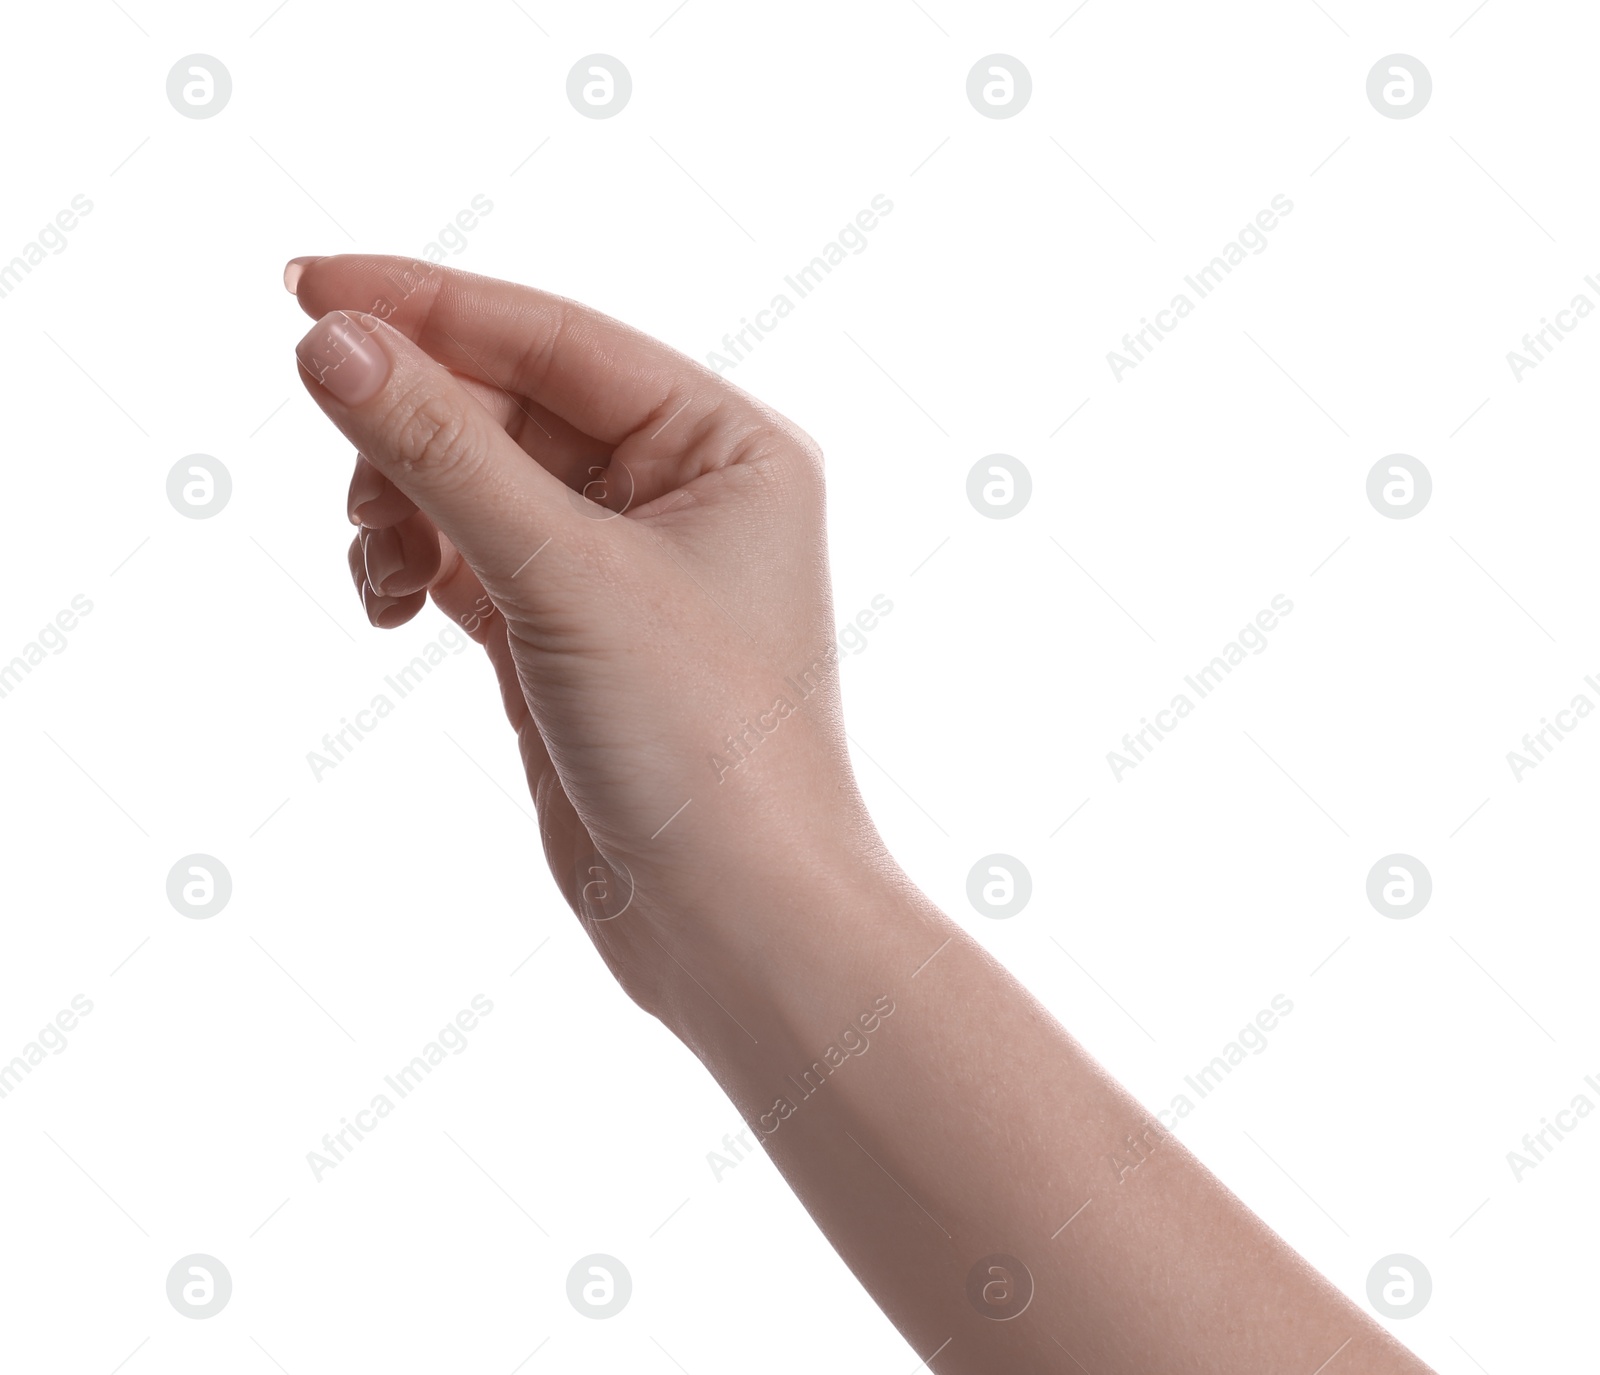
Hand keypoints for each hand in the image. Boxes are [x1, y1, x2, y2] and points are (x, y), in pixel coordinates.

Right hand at [290, 255, 877, 1013]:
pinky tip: (390, 604)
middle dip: (414, 432)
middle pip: (508, 404)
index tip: (303, 289)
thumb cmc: (701, 745)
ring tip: (383, 570)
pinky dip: (417, 563)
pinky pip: (469, 554)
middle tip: (350, 484)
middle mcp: (683, 492)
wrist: (734, 921)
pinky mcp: (570, 631)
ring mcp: (623, 563)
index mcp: (727, 444)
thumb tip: (332, 341)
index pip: (555, 336)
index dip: (427, 306)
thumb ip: (445, 452)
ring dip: (405, 505)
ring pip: (477, 481)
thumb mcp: (564, 576)